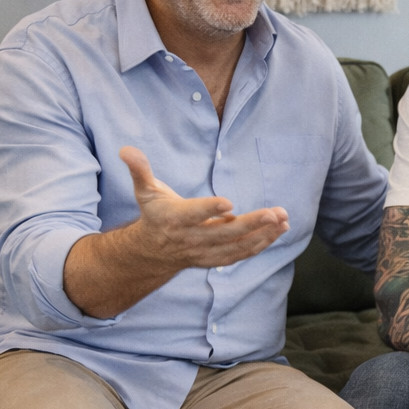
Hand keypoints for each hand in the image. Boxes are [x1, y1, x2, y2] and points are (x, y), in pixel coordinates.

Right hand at [120, 147, 288, 269]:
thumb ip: (139, 170)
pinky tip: (280, 229)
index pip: (193, 215)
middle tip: (274, 213)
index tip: (229, 204)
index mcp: (174, 219)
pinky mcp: (217, 258)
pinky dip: (262, 243)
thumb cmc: (154, 214)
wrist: (153, 252)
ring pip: (237, 247)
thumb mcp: (145, 191)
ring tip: (283, 220)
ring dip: (263, 235)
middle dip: (251, 224)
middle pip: (224, 234)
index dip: (210, 210)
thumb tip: (126, 149)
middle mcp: (191, 239)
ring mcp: (206, 252)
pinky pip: (242, 254)